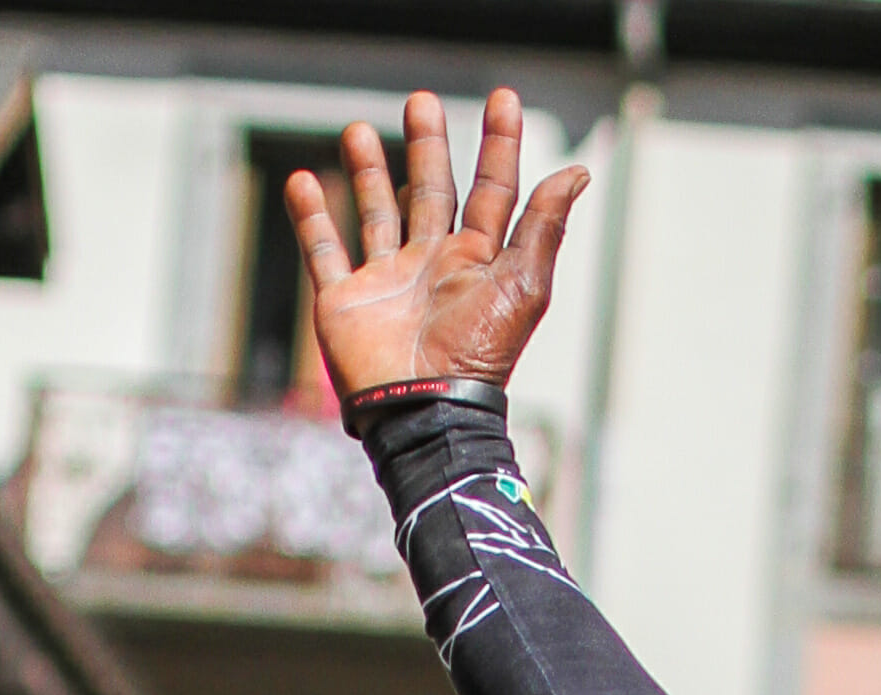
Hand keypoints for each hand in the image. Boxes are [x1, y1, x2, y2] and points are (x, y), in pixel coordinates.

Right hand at [291, 85, 586, 403]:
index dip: (499, 146)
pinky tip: (304, 180)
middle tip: (421, 100)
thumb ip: (543, 226)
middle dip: (428, 145)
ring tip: (359, 129)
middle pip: (431, 191)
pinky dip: (310, 216)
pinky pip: (324, 250)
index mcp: (478, 261)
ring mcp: (388, 280)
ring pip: (377, 212)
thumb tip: (576, 171)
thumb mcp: (521, 284)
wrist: (422, 410)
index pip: (492, 191)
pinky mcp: (346, 299)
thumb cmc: (477, 354)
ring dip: (368, 172)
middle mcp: (434, 265)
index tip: (503, 99)